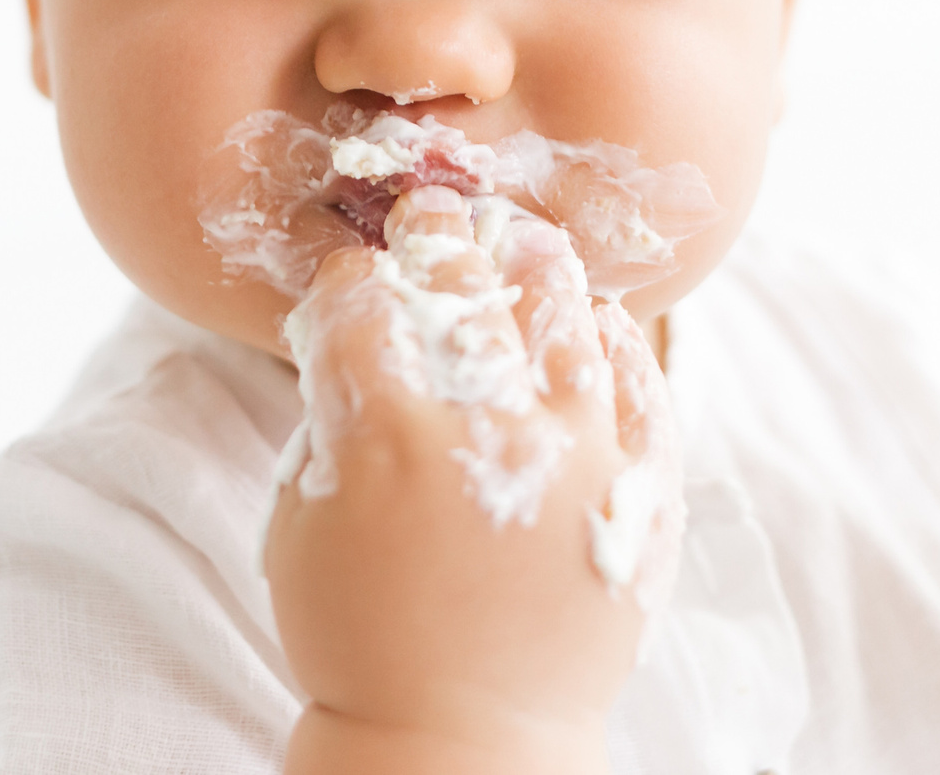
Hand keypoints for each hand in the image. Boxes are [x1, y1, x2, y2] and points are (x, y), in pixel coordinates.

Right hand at [266, 189, 674, 774]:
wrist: (460, 741)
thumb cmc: (359, 632)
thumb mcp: (299, 518)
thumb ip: (327, 412)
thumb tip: (353, 321)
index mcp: (384, 438)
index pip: (363, 302)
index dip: (351, 278)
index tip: (354, 277)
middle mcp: (488, 431)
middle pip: (463, 281)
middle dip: (436, 234)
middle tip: (430, 217)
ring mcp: (577, 457)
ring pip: (564, 310)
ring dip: (533, 263)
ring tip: (519, 246)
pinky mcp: (638, 488)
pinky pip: (640, 380)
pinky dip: (614, 339)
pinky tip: (590, 321)